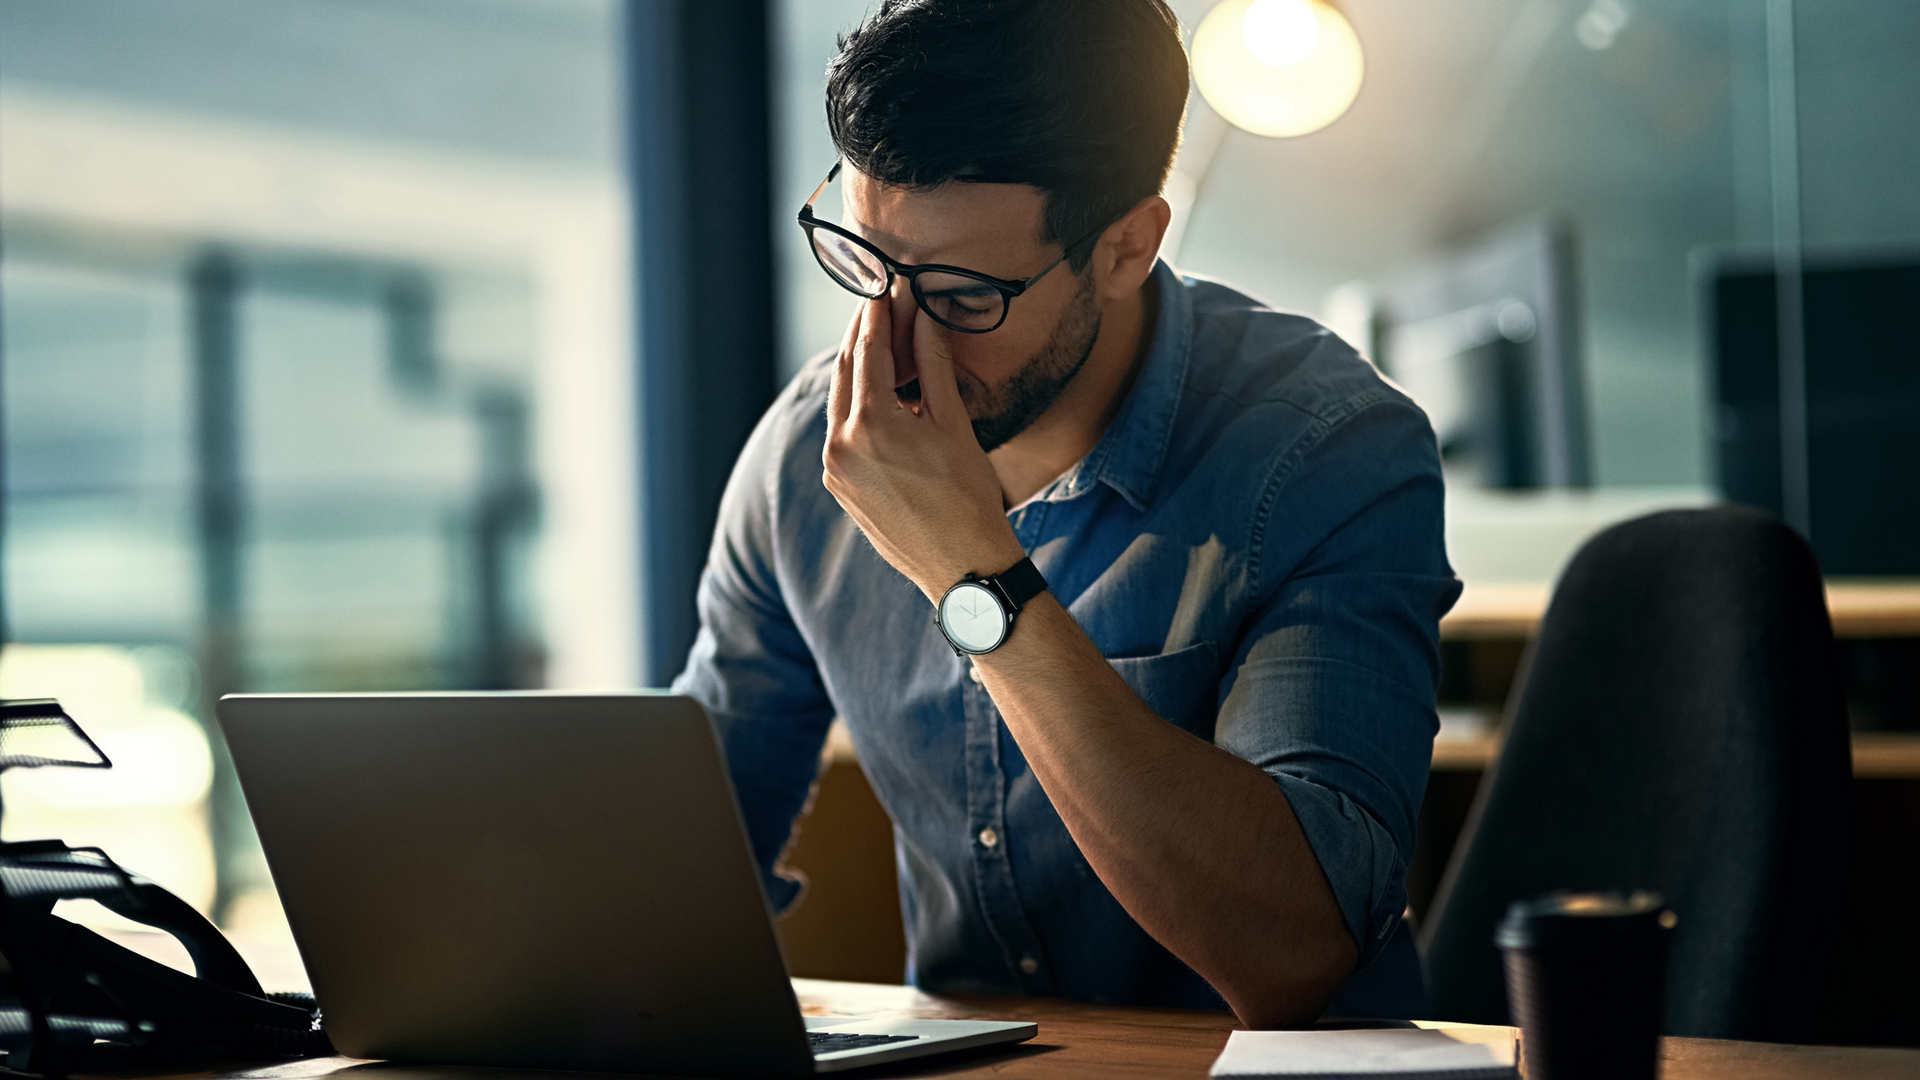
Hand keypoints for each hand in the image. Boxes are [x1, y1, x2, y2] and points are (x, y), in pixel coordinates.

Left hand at [823, 296, 1025, 602]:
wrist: (963, 566)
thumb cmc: (969, 497)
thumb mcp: (954, 423)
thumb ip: (934, 364)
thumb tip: (925, 315)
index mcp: (870, 424)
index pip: (869, 350)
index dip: (879, 313)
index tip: (886, 286)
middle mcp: (841, 445)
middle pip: (846, 371)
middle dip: (863, 335)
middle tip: (879, 304)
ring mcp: (835, 469)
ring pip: (841, 401)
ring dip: (859, 370)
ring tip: (883, 343)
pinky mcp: (839, 487)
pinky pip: (842, 432)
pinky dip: (858, 406)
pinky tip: (881, 394)